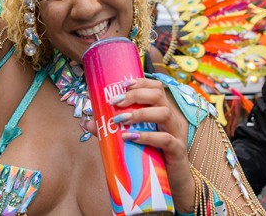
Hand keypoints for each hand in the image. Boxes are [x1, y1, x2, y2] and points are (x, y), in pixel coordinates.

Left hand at [86, 78, 195, 212]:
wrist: (173, 183)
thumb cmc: (153, 158)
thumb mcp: (134, 140)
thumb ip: (113, 130)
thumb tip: (89, 123)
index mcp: (163, 111)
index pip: (157, 88)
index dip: (141, 82)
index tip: (123, 84)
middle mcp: (172, 118)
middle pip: (159, 95)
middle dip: (135, 95)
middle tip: (114, 102)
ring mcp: (177, 133)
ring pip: (164, 113)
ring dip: (140, 113)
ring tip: (120, 119)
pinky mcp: (177, 150)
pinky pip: (165, 139)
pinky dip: (147, 136)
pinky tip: (130, 137)